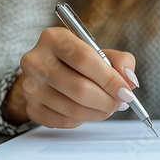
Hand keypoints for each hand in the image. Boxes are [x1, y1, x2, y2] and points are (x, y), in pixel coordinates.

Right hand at [2, 27, 139, 127]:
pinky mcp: (32, 108)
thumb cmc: (77, 61)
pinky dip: (85, 119)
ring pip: (73, 109)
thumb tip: (130, 82)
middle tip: (122, 102)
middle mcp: (36, 61)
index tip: (126, 91)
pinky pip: (66, 121)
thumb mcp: (100, 52)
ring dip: (99, 112)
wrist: (47, 72)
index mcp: (53, 38)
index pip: (84, 60)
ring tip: (110, 107)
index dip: (110, 79)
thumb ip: (121, 61)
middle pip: (79, 88)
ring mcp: (30, 86)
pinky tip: (90, 110)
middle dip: (108, 100)